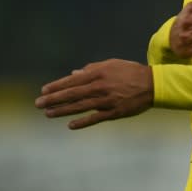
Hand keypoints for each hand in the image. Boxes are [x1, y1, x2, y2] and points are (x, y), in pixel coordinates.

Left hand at [35, 59, 152, 129]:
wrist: (153, 84)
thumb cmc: (131, 72)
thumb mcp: (112, 65)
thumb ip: (92, 69)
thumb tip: (74, 74)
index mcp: (99, 73)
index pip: (73, 81)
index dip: (57, 86)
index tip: (43, 91)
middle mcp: (101, 87)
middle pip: (72, 94)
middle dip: (53, 100)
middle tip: (38, 104)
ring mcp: (107, 100)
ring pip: (80, 107)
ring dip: (63, 111)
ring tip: (48, 114)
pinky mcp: (114, 112)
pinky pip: (95, 118)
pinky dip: (82, 122)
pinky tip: (70, 125)